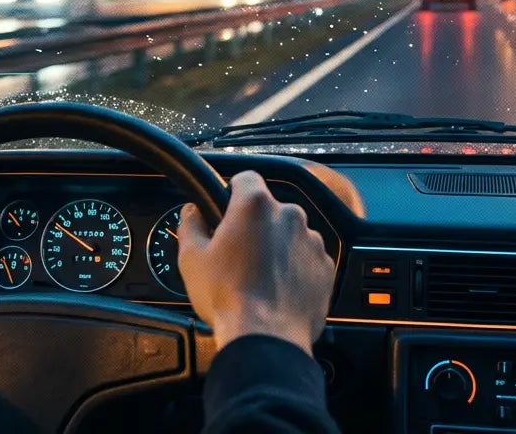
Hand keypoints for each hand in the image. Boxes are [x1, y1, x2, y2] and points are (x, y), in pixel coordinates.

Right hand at [177, 171, 334, 356]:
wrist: (265, 336)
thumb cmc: (227, 296)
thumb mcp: (192, 259)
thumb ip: (190, 225)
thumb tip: (191, 212)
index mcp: (255, 205)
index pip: (246, 178)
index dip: (234, 192)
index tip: (227, 209)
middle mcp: (289, 215)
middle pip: (270, 209)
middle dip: (256, 226)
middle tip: (238, 253)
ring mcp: (312, 241)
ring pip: (290, 234)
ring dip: (277, 247)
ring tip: (259, 276)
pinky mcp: (325, 266)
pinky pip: (307, 259)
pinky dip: (295, 268)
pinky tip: (278, 289)